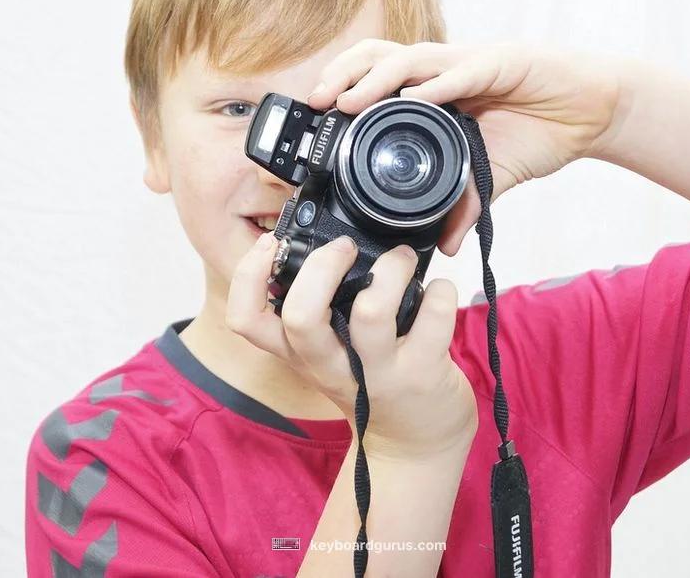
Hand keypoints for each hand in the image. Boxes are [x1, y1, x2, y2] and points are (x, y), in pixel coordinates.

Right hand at [227, 232, 477, 460]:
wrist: (414, 447)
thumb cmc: (370, 386)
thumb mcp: (328, 357)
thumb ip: (318, 313)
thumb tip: (321, 243)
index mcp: (301, 355)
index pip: (248, 321)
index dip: (248, 276)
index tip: (268, 244)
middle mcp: (333, 366)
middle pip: (303, 317)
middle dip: (321, 267)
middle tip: (343, 248)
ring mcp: (380, 373)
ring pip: (372, 313)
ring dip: (391, 270)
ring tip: (401, 259)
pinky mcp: (424, 374)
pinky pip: (434, 320)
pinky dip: (441, 292)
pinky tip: (439, 290)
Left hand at [307, 40, 620, 254]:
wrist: (591, 113)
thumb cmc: (540, 133)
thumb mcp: (492, 179)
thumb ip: (465, 206)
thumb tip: (446, 245)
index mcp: (434, 93)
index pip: (377, 81)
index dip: (345, 92)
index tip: (318, 120)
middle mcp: (443, 71)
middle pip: (379, 56)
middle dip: (344, 75)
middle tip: (319, 103)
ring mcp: (468, 64)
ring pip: (409, 58)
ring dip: (376, 78)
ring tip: (349, 100)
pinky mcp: (501, 63)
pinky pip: (461, 72)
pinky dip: (437, 85)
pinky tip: (417, 97)